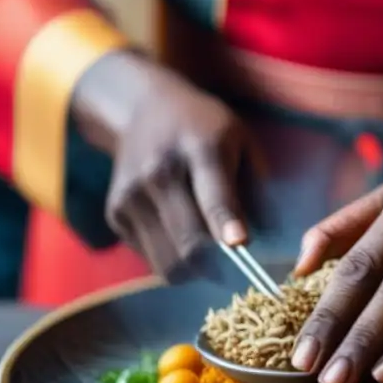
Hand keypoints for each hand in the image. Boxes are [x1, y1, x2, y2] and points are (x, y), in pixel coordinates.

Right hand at [72, 51, 251, 280]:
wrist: (142, 110)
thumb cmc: (205, 129)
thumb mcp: (241, 141)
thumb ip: (257, 188)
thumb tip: (267, 241)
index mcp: (200, 149)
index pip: (213, 195)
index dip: (225, 223)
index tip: (240, 244)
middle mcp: (159, 173)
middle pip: (189, 241)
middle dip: (220, 267)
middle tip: (238, 269)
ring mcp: (131, 195)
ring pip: (169, 262)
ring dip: (196, 272)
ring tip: (211, 257)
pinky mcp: (115, 214)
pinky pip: (152, 260)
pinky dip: (174, 262)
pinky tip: (182, 239)